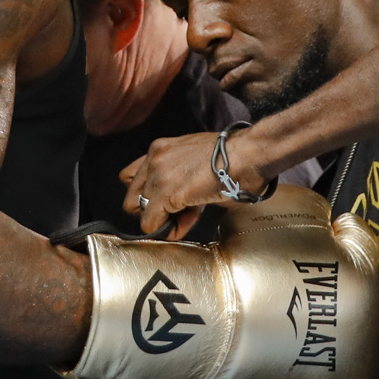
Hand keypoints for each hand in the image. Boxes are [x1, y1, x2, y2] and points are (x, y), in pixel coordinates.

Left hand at [122, 129, 266, 236]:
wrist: (247, 154)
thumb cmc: (233, 156)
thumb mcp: (197, 159)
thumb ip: (181, 177)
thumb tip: (180, 205)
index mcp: (161, 148)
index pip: (136, 176)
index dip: (151, 194)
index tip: (169, 202)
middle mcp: (154, 158)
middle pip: (131, 194)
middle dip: (149, 208)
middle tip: (171, 214)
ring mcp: (158, 176)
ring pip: (139, 210)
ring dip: (159, 219)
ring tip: (180, 222)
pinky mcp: (167, 194)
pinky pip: (151, 222)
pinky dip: (164, 230)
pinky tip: (179, 229)